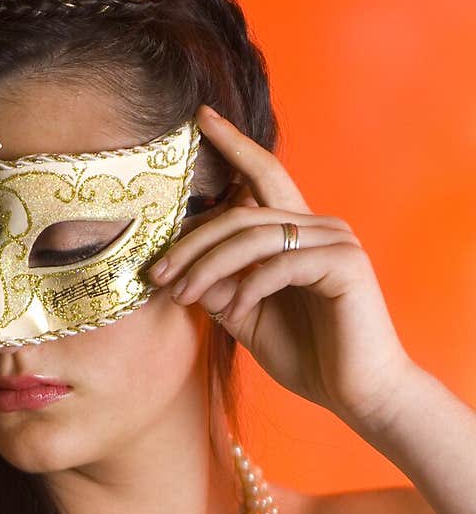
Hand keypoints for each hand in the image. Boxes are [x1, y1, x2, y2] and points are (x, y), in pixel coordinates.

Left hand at [149, 104, 417, 437]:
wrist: (357, 394)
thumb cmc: (308, 357)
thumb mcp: (248, 317)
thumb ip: (219, 288)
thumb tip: (179, 268)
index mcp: (298, 231)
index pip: (261, 177)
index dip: (233, 146)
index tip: (200, 119)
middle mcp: (320, 225)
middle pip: (242, 212)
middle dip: (192, 242)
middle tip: (156, 274)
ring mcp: (336, 241)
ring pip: (255, 236)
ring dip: (208, 267)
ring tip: (181, 296)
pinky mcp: (345, 265)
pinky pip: (282, 264)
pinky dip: (249, 287)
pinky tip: (233, 312)